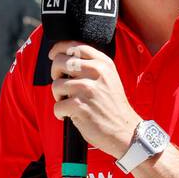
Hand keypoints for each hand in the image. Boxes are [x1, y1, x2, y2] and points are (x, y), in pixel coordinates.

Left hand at [48, 41, 139, 158]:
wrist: (125, 131)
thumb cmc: (113, 107)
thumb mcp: (109, 78)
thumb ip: (91, 66)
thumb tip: (65, 58)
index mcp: (102, 63)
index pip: (74, 46)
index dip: (59, 49)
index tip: (53, 55)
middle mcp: (96, 72)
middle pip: (60, 62)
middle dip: (55, 74)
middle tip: (62, 87)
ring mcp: (87, 89)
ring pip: (56, 85)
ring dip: (58, 97)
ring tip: (68, 104)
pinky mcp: (80, 106)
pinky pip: (57, 106)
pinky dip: (60, 113)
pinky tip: (69, 116)